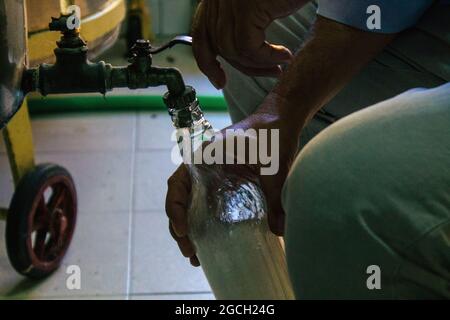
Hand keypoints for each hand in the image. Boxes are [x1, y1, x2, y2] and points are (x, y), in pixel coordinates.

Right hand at [166, 94, 298, 265]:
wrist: (280, 120)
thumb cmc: (271, 134)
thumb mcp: (272, 166)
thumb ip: (274, 197)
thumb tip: (279, 231)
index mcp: (205, 158)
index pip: (178, 184)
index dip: (175, 209)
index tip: (183, 230)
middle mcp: (204, 169)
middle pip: (181, 200)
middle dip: (180, 228)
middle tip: (190, 254)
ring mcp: (213, 177)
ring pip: (191, 205)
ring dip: (190, 229)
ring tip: (196, 256)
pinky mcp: (224, 184)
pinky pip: (207, 205)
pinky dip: (204, 223)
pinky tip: (211, 241)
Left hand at [191, 0, 305, 88]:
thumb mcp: (258, 8)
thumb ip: (243, 25)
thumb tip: (240, 56)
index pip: (201, 33)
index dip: (207, 61)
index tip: (220, 81)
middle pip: (219, 46)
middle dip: (244, 66)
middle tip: (270, 72)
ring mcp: (230, 1)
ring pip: (234, 49)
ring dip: (260, 64)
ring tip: (279, 64)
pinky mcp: (246, 8)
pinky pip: (249, 46)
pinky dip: (268, 57)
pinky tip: (284, 55)